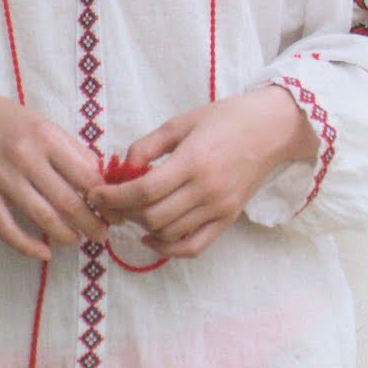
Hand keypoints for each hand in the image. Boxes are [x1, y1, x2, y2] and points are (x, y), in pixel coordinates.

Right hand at [0, 79, 106, 261]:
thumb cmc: (9, 122)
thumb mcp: (45, 125)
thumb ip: (73, 151)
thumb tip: (101, 181)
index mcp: (46, 138)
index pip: (86, 177)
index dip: (106, 200)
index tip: (115, 212)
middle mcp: (25, 158)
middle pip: (68, 203)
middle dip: (92, 225)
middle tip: (102, 235)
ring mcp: (2, 179)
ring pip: (43, 219)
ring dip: (66, 236)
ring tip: (78, 240)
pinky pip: (8, 231)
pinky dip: (28, 247)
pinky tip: (44, 253)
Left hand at [91, 85, 317, 258]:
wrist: (272, 129)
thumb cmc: (226, 119)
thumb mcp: (182, 121)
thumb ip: (148, 145)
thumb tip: (123, 168)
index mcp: (193, 161)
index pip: (144, 191)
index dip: (113, 196)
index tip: (96, 193)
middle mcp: (207, 190)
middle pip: (152, 216)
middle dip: (123, 212)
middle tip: (110, 201)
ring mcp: (219, 208)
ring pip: (169, 233)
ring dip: (142, 227)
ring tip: (130, 211)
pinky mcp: (228, 219)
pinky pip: (194, 246)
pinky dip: (168, 248)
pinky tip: (152, 237)